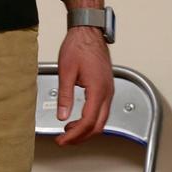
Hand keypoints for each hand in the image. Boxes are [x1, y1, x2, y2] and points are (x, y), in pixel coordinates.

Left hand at [53, 25, 112, 145]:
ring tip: (69, 131)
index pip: (88, 122)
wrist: (89, 31)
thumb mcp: (66, 72)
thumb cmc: (79, 46)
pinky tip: (78, 119)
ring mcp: (109, 91)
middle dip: (81, 137)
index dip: (75, 135)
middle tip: (64, 140)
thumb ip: (64, 96)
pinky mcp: (107, 88)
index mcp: (98, 90)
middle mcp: (107, 92)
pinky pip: (102, 111)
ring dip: (86, 129)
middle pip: (98, 126)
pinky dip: (91, 120)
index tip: (62, 140)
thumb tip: (62, 116)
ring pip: (102, 120)